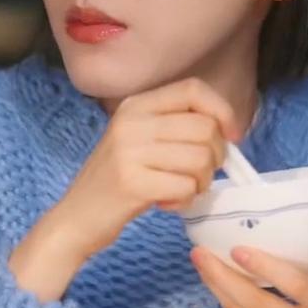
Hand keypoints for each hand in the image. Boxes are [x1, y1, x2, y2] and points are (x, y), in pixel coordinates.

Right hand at [54, 77, 240, 259]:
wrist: (76, 217)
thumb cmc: (116, 180)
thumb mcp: (137, 140)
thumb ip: (174, 126)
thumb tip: (228, 130)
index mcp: (134, 106)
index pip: (192, 89)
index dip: (222, 110)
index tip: (231, 136)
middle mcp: (130, 122)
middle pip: (204, 128)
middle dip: (216, 157)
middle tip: (197, 174)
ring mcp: (128, 152)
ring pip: (200, 158)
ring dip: (201, 182)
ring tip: (180, 190)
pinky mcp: (132, 183)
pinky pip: (186, 186)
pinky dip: (185, 200)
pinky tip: (166, 203)